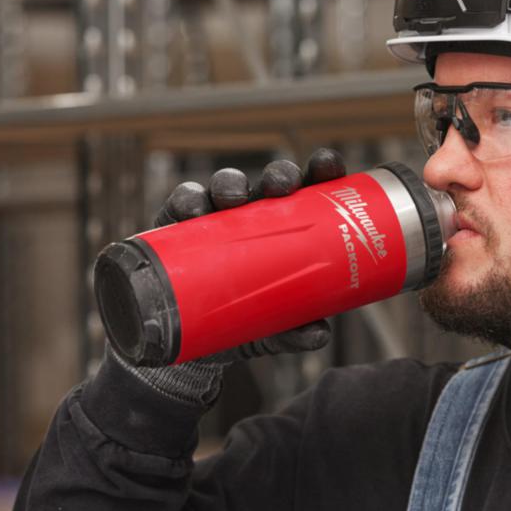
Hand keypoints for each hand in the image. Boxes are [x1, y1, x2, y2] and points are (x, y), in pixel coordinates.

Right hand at [152, 148, 346, 362]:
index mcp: (292, 226)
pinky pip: (183, 204)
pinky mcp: (182, 227)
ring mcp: (220, 218)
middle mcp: (257, 214)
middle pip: (271, 182)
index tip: (328, 166)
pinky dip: (187, 201)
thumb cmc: (249, 321)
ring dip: (230, 183)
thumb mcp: (274, 329)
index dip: (321, 170)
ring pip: (226, 185)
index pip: (312, 190)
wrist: (198, 343)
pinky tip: (191, 209)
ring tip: (232, 197)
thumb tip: (319, 335)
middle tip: (282, 185)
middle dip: (279, 175)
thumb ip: (296, 331)